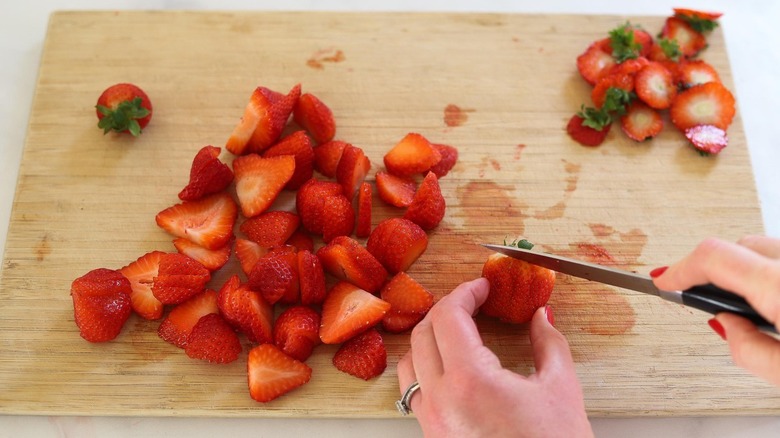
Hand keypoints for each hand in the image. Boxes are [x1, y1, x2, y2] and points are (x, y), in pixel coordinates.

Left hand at [396, 278, 592, 437]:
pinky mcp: (433, 437)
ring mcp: (431, 422)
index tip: (482, 287)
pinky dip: (425, 367)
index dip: (465, 292)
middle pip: (422, 333)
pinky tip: (451, 365)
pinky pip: (413, 391)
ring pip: (408, 362)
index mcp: (470, 382)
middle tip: (473, 302)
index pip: (449, 316)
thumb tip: (541, 316)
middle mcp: (440, 401)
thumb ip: (548, 342)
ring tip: (458, 329)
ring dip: (428, 337)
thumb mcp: (561, 389)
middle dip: (447, 309)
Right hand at [652, 235, 779, 385]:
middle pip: (740, 245)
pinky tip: (775, 299)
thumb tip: (728, 326)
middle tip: (706, 301)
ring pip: (765, 248)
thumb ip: (750, 351)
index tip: (664, 282)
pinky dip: (772, 270)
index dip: (679, 270)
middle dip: (716, 269)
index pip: (713, 258)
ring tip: (750, 304)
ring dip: (749, 269)